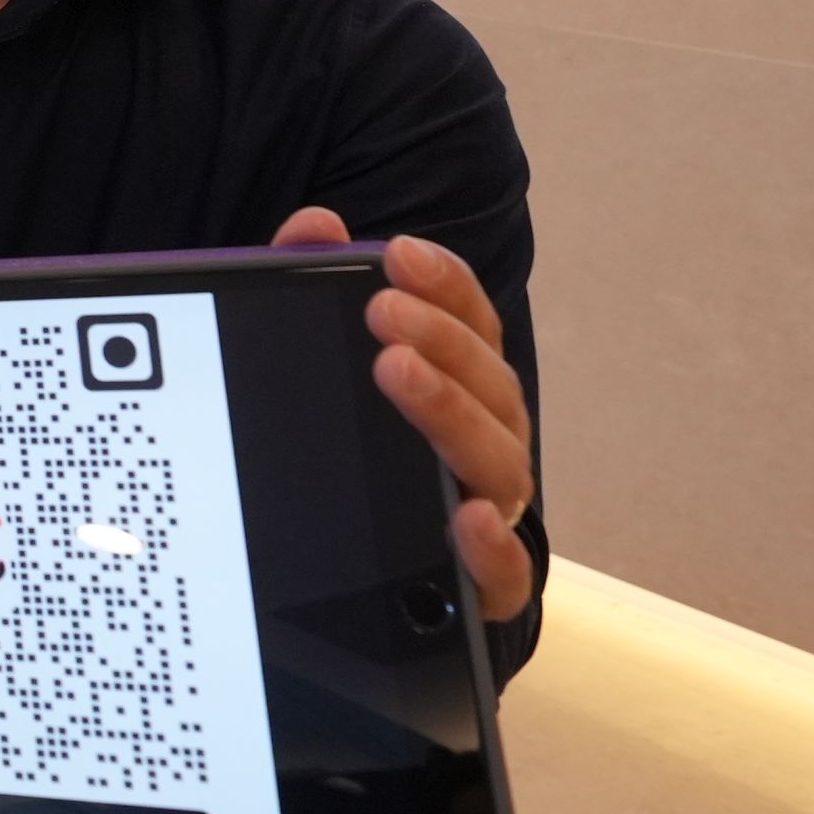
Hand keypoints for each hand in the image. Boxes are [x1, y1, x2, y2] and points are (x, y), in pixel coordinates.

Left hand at [272, 208, 536, 620]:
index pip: (472, 327)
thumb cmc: (343, 454)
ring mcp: (487, 513)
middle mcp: (483, 444)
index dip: (446, 285)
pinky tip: (467, 518)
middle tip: (382, 309)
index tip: (399, 252)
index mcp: (459, 388)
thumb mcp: (310, 366)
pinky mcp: (476, 589)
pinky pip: (504, 576)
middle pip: (487, 386)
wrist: (340, 582)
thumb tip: (316, 224)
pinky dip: (493, 549)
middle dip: (441, 339)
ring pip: (495, 462)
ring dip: (451, 412)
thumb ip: (310, 292)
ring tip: (399, 372)